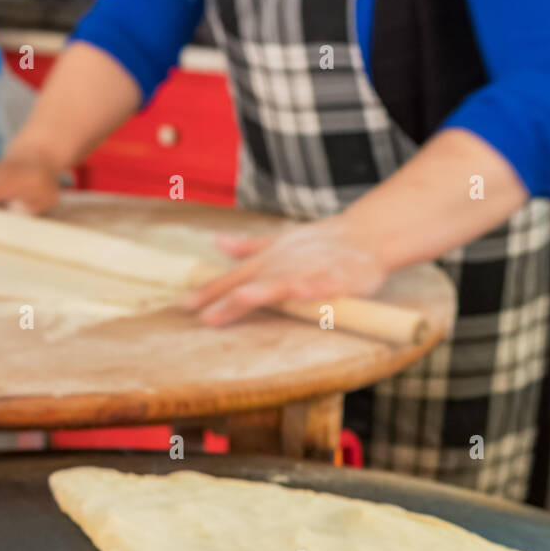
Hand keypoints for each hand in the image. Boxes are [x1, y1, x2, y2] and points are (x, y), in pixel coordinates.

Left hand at [183, 217, 387, 325]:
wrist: (364, 235)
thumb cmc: (320, 244)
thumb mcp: (280, 243)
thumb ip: (249, 248)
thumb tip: (217, 243)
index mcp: (270, 261)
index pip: (235, 278)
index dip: (210, 292)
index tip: (185, 306)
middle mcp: (286, 265)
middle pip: (255, 285)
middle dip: (231, 299)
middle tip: (207, 316)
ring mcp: (312, 270)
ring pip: (286, 282)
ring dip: (266, 290)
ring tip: (246, 298)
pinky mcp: (340, 277)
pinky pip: (327, 284)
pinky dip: (316, 288)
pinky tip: (305, 293)